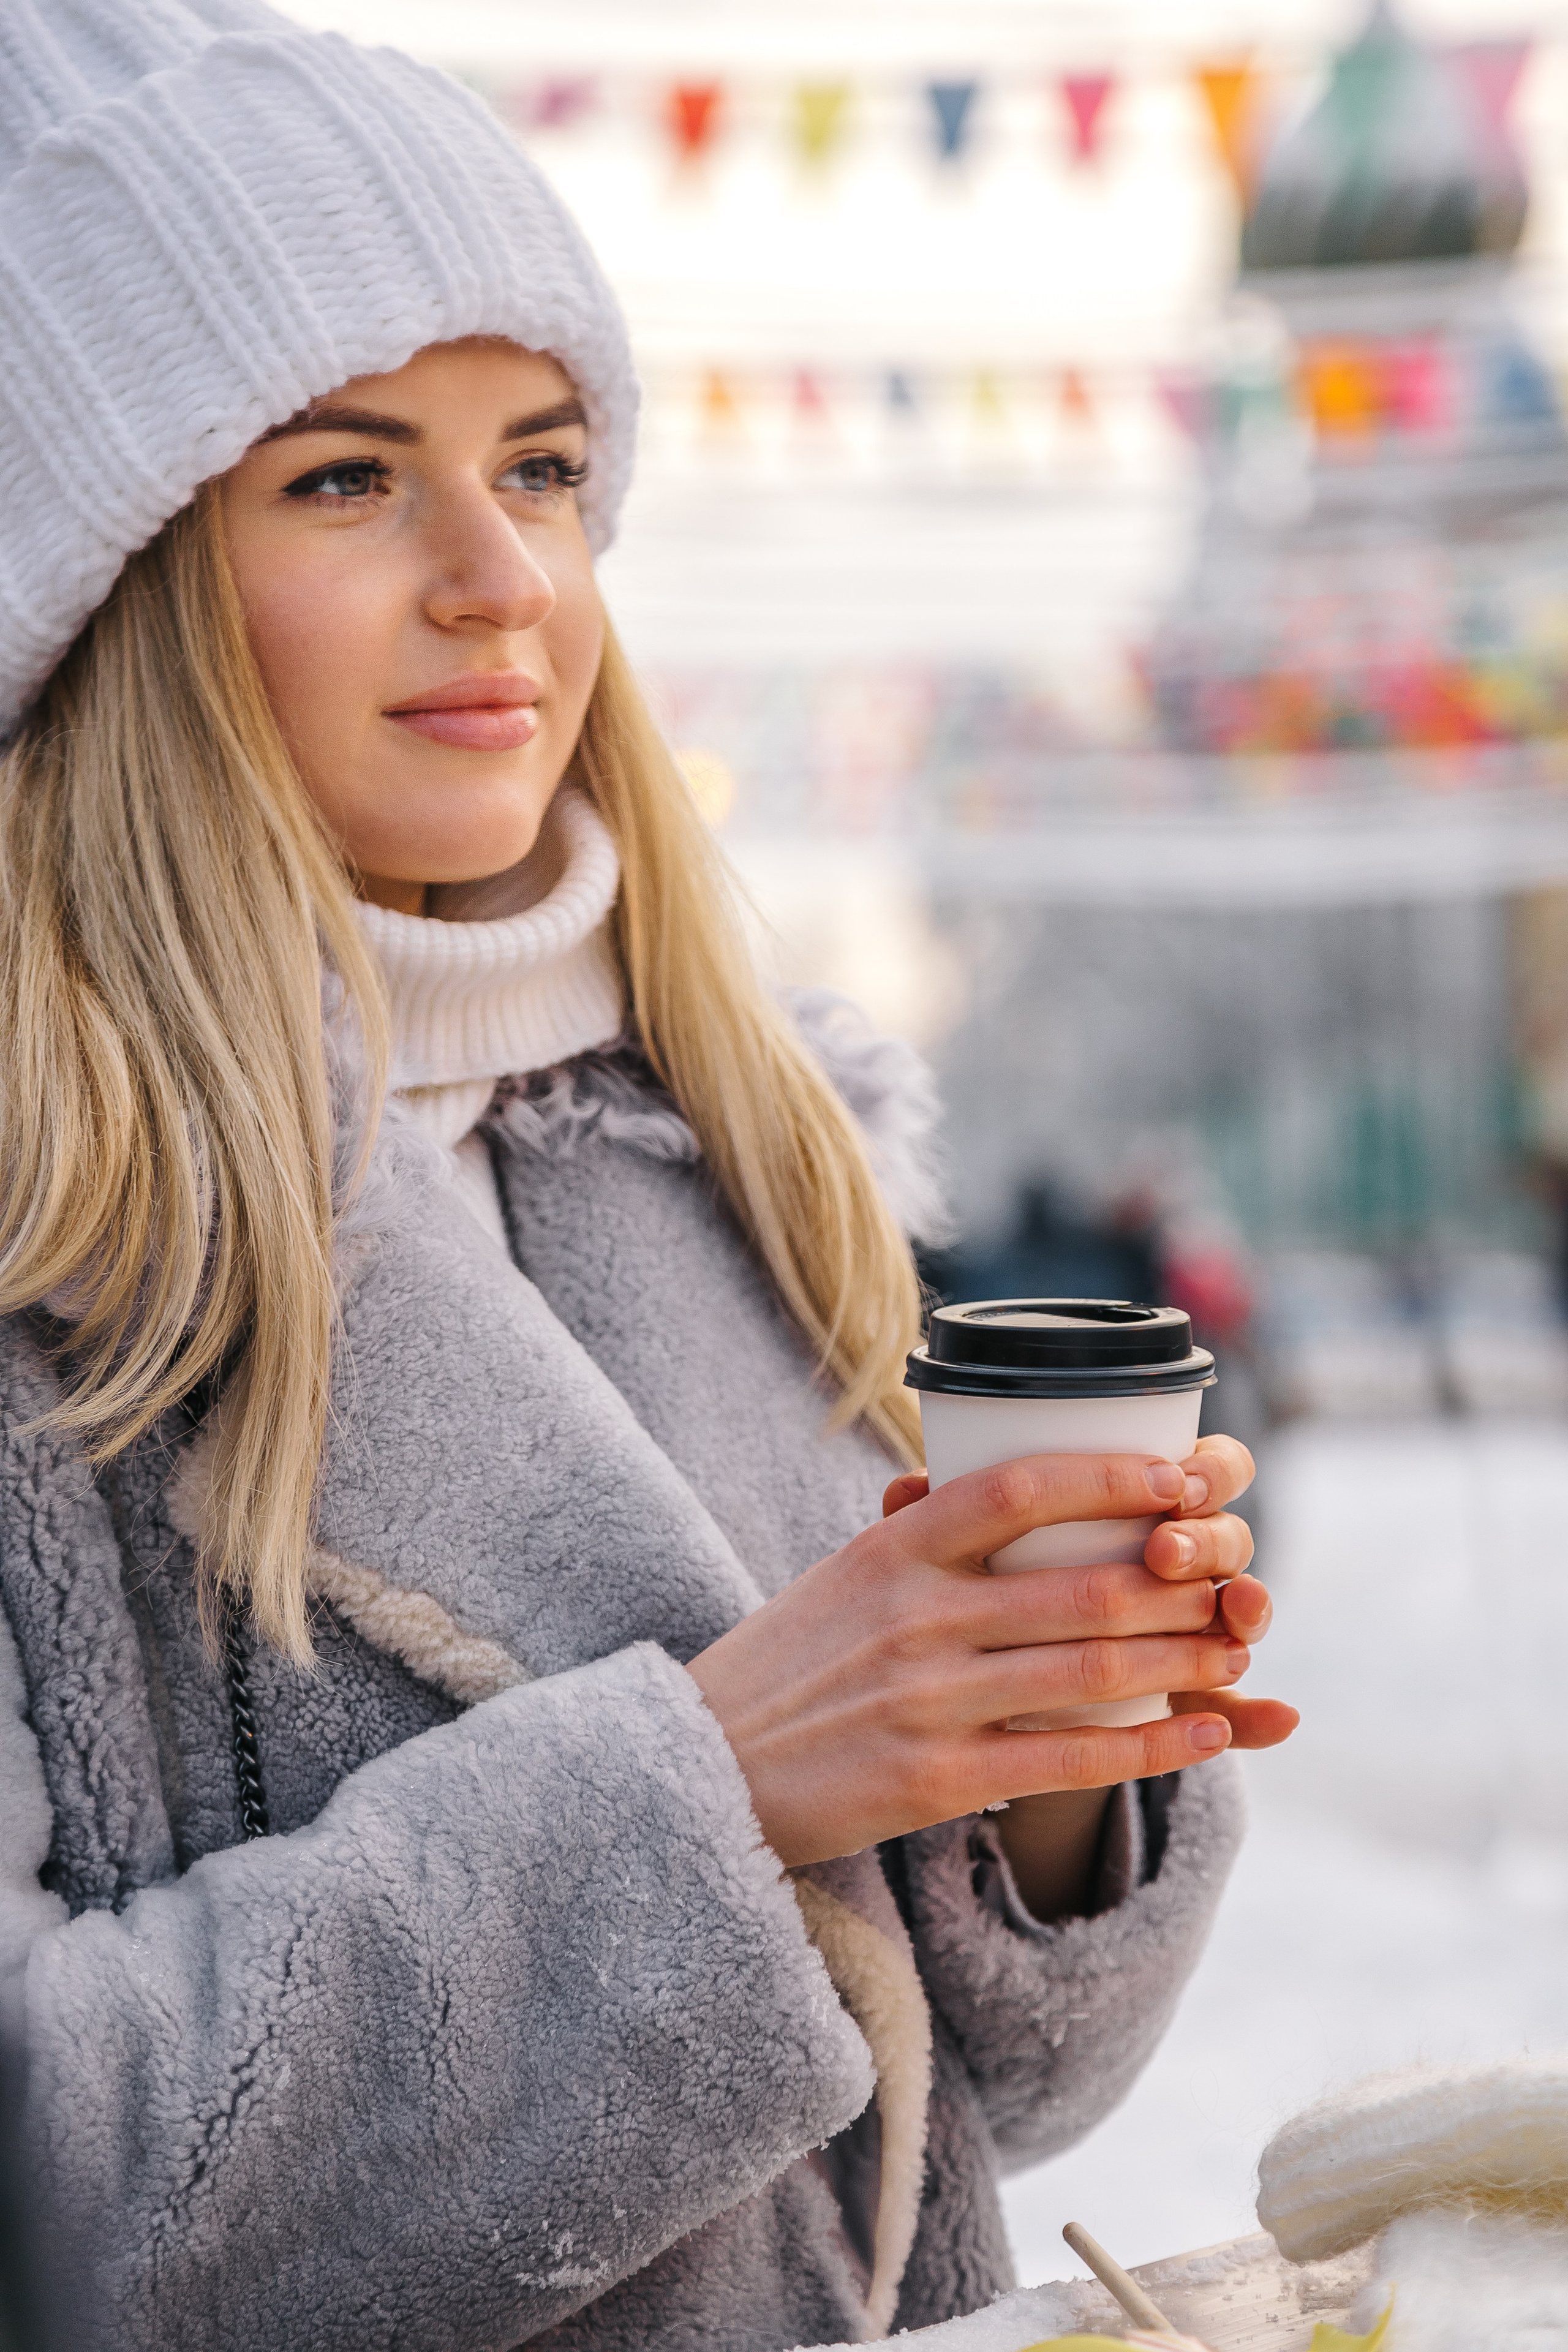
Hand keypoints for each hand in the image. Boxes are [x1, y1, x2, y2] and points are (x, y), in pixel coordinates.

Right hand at [684, 1444, 1292, 1872]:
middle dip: (1181, 1582)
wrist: (699, 1765)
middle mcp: (916, 1614)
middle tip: (1237, 1578)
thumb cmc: (790, 1663)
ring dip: (1184, 1660)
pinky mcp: (933, 1780)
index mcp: (895, 1547)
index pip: (1021, 1485)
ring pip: (1091, 1669)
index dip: (1115, 1477)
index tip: (1184, 1479)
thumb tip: (1000, 1481)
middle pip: (1083, 1582)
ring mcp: (927, 1699)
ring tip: (1238, 1651)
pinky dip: (1151, 1746)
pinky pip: (1067, 1759)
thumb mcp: (845, 1574)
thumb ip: (922, 1534)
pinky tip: (1205, 1734)